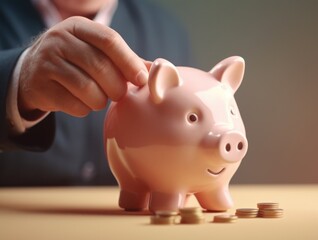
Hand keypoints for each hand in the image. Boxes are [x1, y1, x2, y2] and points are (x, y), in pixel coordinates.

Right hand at [18, 16, 147, 117]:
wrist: (33, 72)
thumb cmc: (76, 61)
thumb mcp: (96, 51)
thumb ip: (125, 59)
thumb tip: (157, 70)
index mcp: (78, 26)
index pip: (109, 40)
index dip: (129, 62)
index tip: (141, 80)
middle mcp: (59, 40)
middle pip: (100, 66)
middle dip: (117, 86)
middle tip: (120, 93)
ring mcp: (46, 62)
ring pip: (87, 88)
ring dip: (101, 100)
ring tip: (100, 98)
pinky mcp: (40, 87)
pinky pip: (74, 105)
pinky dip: (85, 109)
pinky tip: (83, 103)